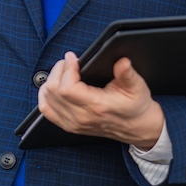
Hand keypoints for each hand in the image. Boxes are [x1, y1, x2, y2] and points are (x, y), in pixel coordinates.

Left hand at [38, 53, 164, 148]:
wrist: (138, 128)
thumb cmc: (136, 107)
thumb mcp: (137, 86)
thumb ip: (127, 73)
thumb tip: (122, 61)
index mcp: (96, 107)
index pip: (67, 88)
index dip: (66, 69)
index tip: (73, 58)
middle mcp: (81, 118)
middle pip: (53, 92)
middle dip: (57, 71)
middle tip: (68, 62)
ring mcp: (73, 124)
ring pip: (46, 101)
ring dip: (50, 82)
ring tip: (62, 72)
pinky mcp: (70, 126)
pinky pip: (47, 111)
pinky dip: (46, 97)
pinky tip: (55, 87)